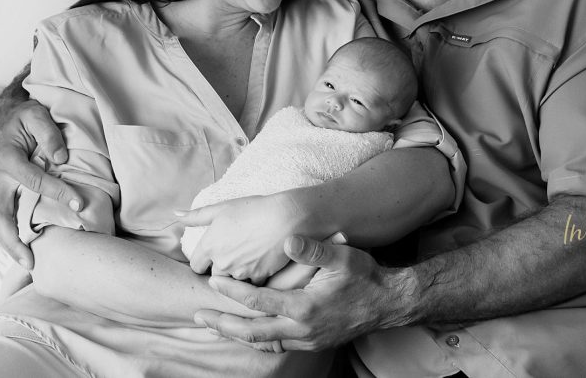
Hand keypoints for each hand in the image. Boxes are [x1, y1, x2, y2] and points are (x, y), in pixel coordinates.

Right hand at [0, 97, 82, 268]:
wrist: (4, 117)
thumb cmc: (23, 116)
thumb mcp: (35, 114)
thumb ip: (48, 133)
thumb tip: (61, 159)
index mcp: (7, 158)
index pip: (34, 181)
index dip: (58, 193)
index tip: (79, 204)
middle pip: (0, 216)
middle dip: (13, 241)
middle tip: (31, 262)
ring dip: (10, 245)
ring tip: (29, 265)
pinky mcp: (3, 193)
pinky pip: (5, 217)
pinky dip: (12, 235)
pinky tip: (28, 249)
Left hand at [175, 193, 309, 283]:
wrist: (285, 217)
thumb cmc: (254, 209)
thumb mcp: (222, 208)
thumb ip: (196, 215)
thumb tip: (175, 214)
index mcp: (209, 245)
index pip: (196, 266)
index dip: (204, 262)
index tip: (214, 256)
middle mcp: (221, 262)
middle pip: (214, 277)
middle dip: (222, 271)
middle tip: (236, 257)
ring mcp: (240, 272)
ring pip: (233, 283)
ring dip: (238, 275)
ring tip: (250, 258)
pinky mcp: (258, 278)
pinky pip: (252, 285)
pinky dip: (256, 278)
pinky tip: (262, 264)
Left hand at [193, 235, 407, 352]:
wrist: (388, 303)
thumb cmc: (365, 276)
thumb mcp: (342, 256)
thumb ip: (313, 250)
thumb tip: (286, 240)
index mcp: (303, 307)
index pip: (257, 302)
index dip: (232, 291)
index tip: (212, 280)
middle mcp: (301, 330)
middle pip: (251, 331)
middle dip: (222, 323)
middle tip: (197, 314)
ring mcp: (306, 340)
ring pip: (262, 342)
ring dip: (236, 334)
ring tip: (213, 325)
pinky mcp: (312, 344)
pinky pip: (276, 345)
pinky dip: (256, 340)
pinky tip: (245, 332)